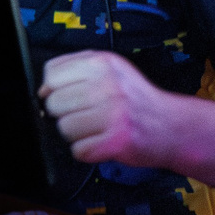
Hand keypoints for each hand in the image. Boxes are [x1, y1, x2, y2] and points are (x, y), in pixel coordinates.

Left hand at [38, 50, 181, 165]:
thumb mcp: (111, 69)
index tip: (67, 95)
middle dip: (64, 113)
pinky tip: (102, 141)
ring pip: (63, 128)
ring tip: (96, 128)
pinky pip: (78, 150)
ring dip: (76, 134)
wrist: (173, 126)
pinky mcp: (116, 141)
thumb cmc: (135, 99)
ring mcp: (113, 114)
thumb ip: (75, 69)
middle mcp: (108, 86)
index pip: (52, 74)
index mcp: (102, 63)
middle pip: (53, 103)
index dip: (53, 88)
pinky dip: (87, 150)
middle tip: (87, 115)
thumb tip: (42, 89)